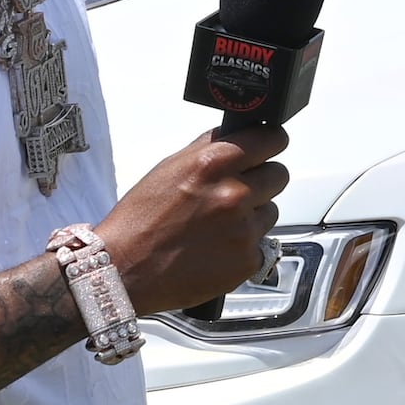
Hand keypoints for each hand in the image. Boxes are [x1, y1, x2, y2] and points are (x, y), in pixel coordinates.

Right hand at [100, 125, 290, 315]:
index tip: (268, 148)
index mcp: (214, 163)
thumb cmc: (139, 220)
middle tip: (237, 193)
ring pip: (271, 211)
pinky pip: (261, 244)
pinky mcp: (248, 260)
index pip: (272, 139)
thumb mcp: (169, 167)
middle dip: (262, 181)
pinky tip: (218, 248)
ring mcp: (244, 229)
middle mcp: (234, 194)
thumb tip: (237, 136)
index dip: (270, 144)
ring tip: (219, 225)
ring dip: (253, 215)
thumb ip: (209, 150)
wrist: (125, 268)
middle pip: (279, 175)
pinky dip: (245, 246)